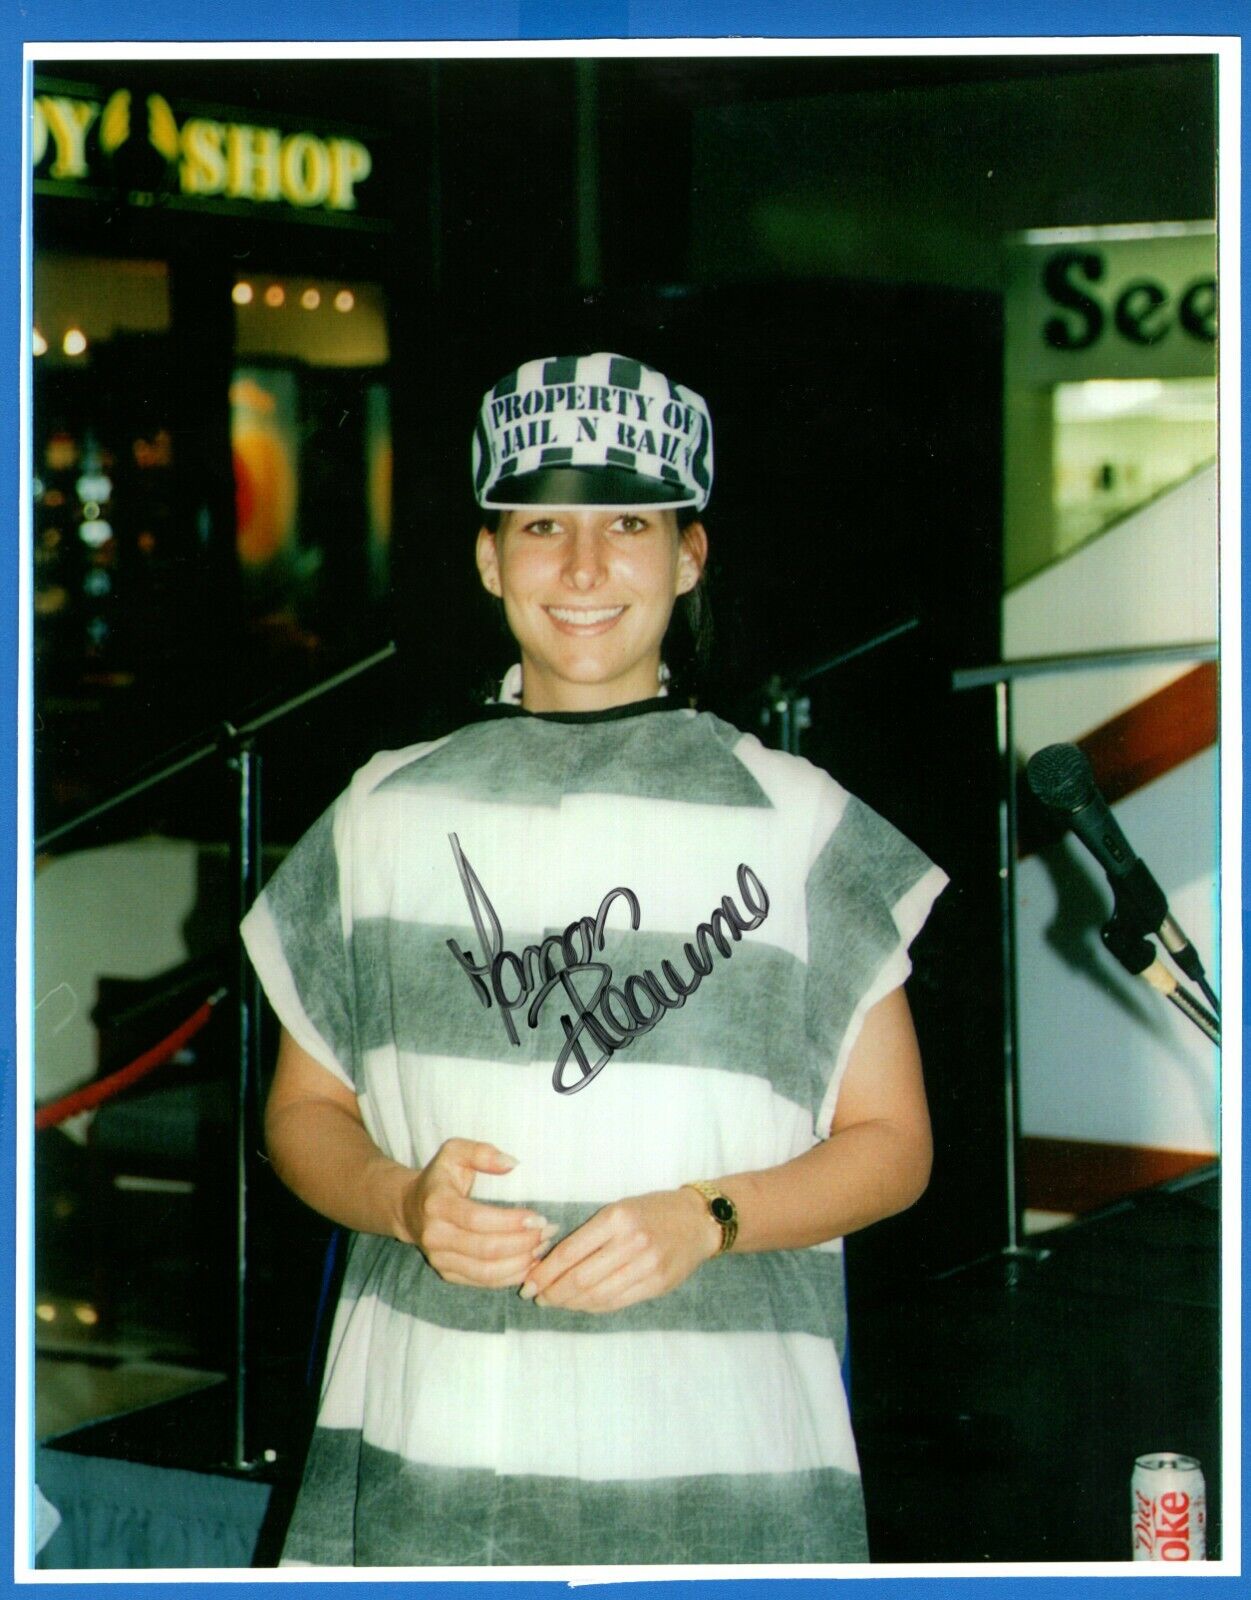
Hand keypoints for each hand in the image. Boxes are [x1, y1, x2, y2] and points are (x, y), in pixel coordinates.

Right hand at [401, 1138, 554, 1287]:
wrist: (411, 1208)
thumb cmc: (441, 1177)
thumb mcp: (455, 1152)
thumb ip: (482, 1152)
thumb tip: (512, 1163)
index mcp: (437, 1204)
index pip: (477, 1219)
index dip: (510, 1222)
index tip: (538, 1218)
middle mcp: (435, 1236)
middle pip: (485, 1249)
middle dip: (522, 1243)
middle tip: (548, 1232)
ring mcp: (440, 1259)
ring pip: (486, 1271)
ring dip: (520, 1262)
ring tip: (543, 1248)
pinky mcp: (448, 1274)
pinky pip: (483, 1282)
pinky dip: (510, 1276)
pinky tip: (530, 1263)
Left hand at [519, 1187, 720, 1312]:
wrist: (697, 1221)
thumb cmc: (651, 1211)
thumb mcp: (619, 1209)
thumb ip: (590, 1234)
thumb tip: (551, 1262)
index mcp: (617, 1218)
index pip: (570, 1251)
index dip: (545, 1272)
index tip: (529, 1283)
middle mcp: (631, 1242)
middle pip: (581, 1278)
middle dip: (553, 1292)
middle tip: (538, 1297)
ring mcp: (647, 1266)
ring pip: (597, 1295)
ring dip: (570, 1303)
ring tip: (556, 1303)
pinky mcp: (657, 1285)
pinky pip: (617, 1302)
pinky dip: (594, 1306)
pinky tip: (581, 1304)